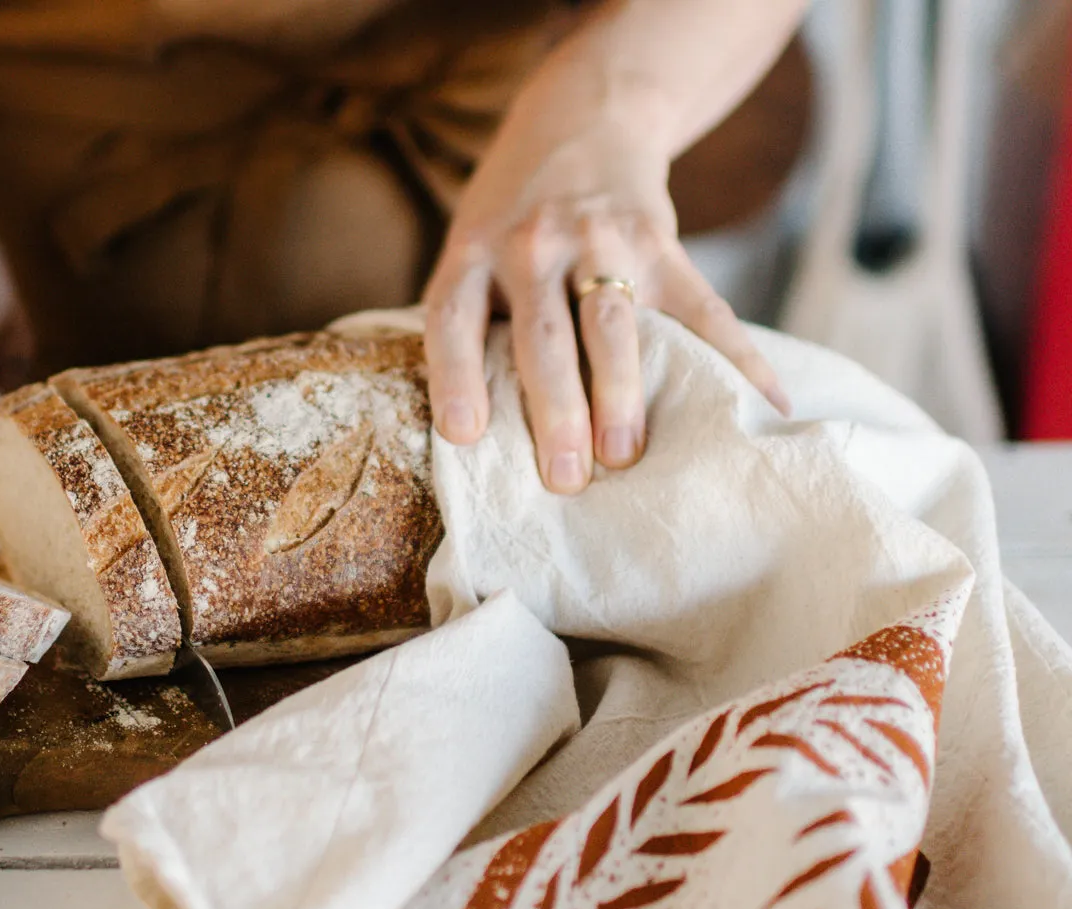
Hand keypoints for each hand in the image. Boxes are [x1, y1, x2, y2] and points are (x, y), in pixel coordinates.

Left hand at [425, 60, 789, 494]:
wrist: (584, 119)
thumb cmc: (514, 221)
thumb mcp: (472, 248)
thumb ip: (475, 321)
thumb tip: (482, 440)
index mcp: (474, 252)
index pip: (455, 319)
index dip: (457, 379)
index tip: (465, 436)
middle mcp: (533, 244)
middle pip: (543, 336)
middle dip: (555, 410)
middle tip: (565, 476)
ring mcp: (602, 241)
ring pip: (612, 326)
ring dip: (620, 394)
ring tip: (626, 455)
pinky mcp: (662, 245)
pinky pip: (702, 310)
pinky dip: (737, 360)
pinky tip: (766, 403)